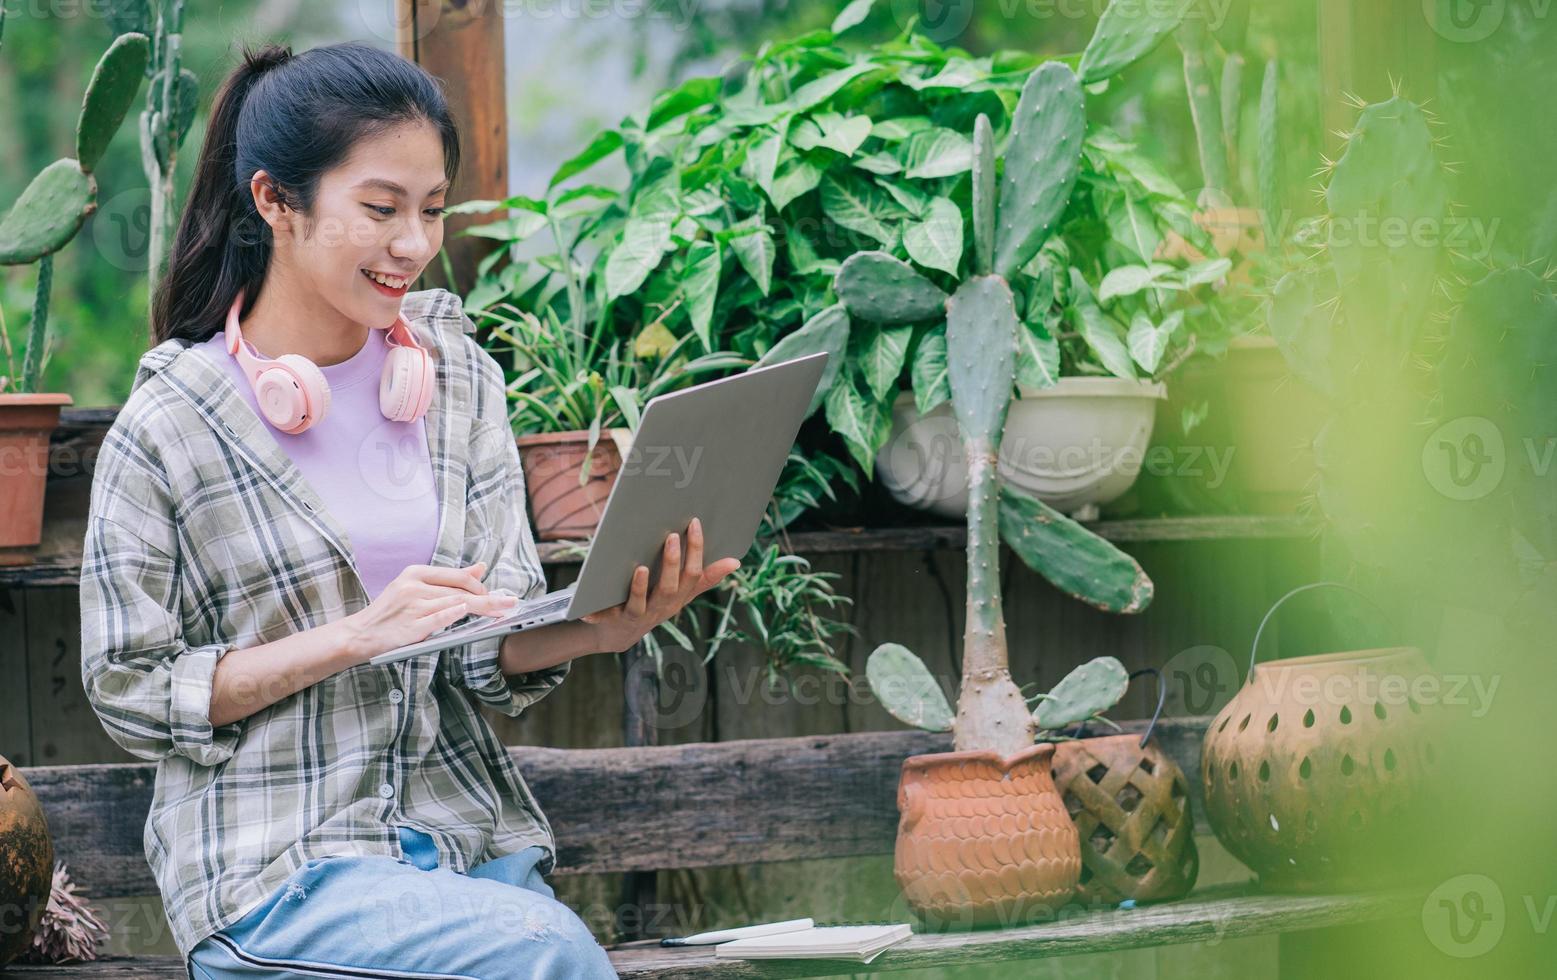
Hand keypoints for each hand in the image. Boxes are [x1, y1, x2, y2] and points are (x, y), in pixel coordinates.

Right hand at [339, 561, 518, 663]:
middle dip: (489, 599)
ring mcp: (412, 607)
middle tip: (510, 603)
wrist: (361, 634)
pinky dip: (453, 614)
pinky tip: (468, 611)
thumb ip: (449, 579)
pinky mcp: (410, 627)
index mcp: (415, 573)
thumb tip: (481, 568)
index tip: (495, 594)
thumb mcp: (415, 587)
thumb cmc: (391, 611)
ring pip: (454, 604)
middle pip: (460, 591)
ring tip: (502, 612)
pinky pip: (437, 619)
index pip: (456, 576)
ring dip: (482, 609)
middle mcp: (413, 587)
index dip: (479, 585)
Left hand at [581, 517, 740, 653]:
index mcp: (679, 597)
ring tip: (640, 568)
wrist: (619, 634)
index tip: (694, 523)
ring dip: (640, 587)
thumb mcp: (682, 593)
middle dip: (671, 563)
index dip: (696, 549)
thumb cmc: (654, 603)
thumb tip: (736, 561)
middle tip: (671, 536)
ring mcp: (638, 616)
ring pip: (642, 603)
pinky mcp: (613, 621)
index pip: (694, 574)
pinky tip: (589, 608)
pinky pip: (605, 617)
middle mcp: (661, 608)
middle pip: (670, 588)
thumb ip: (706, 578)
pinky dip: (597, 613)